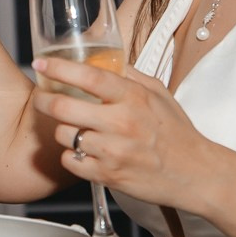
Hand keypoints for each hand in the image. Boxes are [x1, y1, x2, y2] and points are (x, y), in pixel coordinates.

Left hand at [31, 55, 227, 213]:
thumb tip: (105, 60)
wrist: (195, 174)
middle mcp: (121, 123)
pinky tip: (82, 151)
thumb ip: (130, 76)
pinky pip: (70, 161)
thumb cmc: (176, 132)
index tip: (40, 64)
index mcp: (134, 98)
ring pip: (63, 135)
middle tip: (41, 99)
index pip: (88, 77)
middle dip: (43, 101)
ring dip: (62, 130)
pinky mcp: (107, 175)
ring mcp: (113, 151)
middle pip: (63, 107)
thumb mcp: (159, 95)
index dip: (59, 69)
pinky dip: (71, 156)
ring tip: (73, 128)